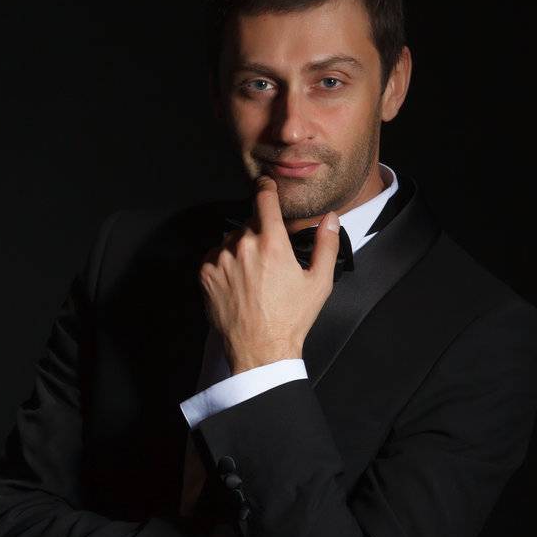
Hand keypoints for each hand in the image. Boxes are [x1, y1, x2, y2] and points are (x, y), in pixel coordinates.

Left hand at [198, 176, 339, 372]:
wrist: (260, 350)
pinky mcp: (206, 274)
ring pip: (231, 240)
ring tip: (254, 276)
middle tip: (270, 261)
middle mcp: (243, 247)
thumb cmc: (289, 320)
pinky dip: (225, 263)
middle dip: (259, 234)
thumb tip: (331, 220)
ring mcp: (221, 260)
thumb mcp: (319, 282)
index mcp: (272, 243)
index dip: (266, 188)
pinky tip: (239, 282)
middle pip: (249, 223)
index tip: (265, 186)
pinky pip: (215, 256)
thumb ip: (326, 244)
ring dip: (241, 249)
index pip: (264, 198)